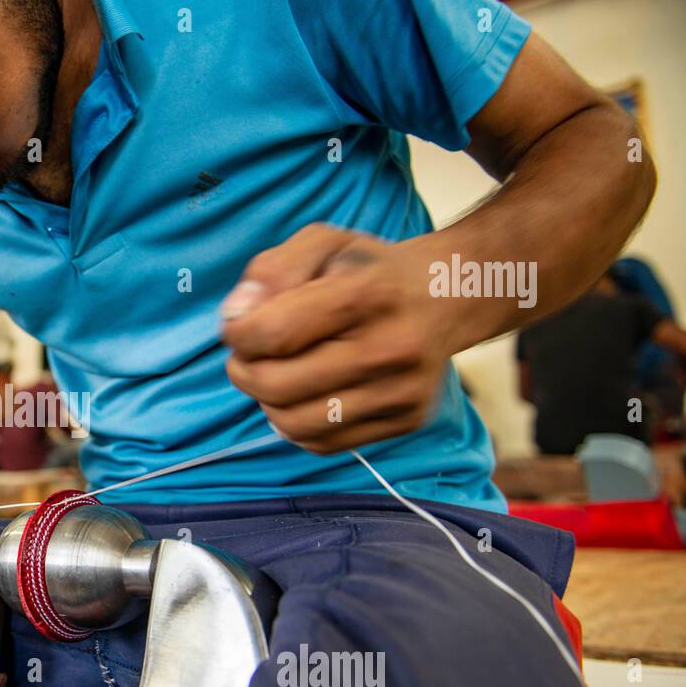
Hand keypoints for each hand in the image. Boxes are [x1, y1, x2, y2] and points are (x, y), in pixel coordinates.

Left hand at [220, 224, 458, 453]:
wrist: (449, 295)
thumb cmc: (371, 271)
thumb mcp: (322, 243)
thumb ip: (272, 271)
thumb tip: (236, 317)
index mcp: (367, 294)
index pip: (272, 333)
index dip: (237, 334)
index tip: (239, 327)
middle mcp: (389, 349)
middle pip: (276, 385)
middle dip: (245, 370)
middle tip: (250, 354)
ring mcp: (400, 392)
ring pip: (294, 424)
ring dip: (268, 402)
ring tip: (277, 374)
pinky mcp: (405, 421)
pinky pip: (322, 443)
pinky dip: (298, 423)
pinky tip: (306, 394)